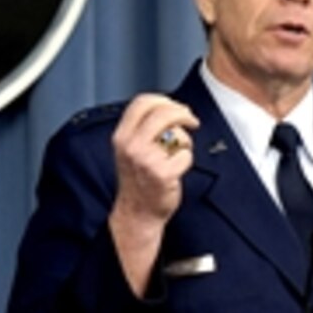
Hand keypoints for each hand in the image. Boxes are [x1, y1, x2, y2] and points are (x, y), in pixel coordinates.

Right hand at [111, 94, 199, 223]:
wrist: (137, 212)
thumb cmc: (138, 180)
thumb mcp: (129, 148)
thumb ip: (142, 127)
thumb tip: (170, 107)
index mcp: (121, 136)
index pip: (142, 102)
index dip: (163, 99)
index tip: (175, 106)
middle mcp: (131, 145)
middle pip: (163, 112)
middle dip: (183, 113)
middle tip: (191, 120)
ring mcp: (146, 159)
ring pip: (178, 134)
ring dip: (184, 142)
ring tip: (176, 154)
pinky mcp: (163, 174)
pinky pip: (186, 155)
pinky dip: (186, 161)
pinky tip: (176, 170)